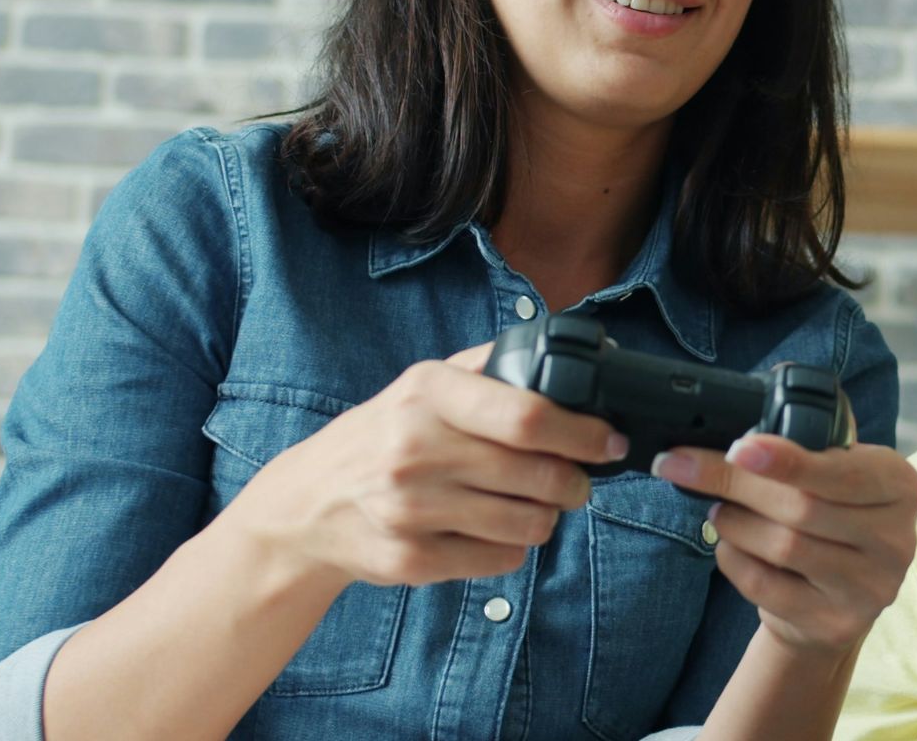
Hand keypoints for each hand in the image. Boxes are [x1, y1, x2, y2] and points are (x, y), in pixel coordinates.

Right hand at [223, 342, 628, 588]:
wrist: (306, 504)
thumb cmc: (385, 435)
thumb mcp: (425, 384)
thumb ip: (494, 366)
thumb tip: (586, 355)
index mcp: (428, 393)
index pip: (528, 416)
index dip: (584, 433)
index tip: (609, 442)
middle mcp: (414, 448)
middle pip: (538, 476)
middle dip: (575, 483)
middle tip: (577, 482)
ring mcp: (409, 509)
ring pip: (526, 524)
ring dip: (547, 517)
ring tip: (536, 505)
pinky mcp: (409, 559)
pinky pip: (499, 559)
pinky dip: (512, 547)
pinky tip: (493, 529)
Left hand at [648, 436, 916, 655]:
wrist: (835, 597)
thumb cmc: (828, 518)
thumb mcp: (834, 475)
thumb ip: (805, 450)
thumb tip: (735, 438)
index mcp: (900, 485)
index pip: (840, 470)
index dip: (788, 460)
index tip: (739, 447)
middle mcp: (896, 538)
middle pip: (802, 507)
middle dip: (735, 484)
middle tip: (685, 467)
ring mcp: (870, 587)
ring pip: (782, 546)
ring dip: (734, 523)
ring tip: (718, 511)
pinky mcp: (836, 624)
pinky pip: (767, 586)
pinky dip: (735, 559)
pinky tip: (730, 546)